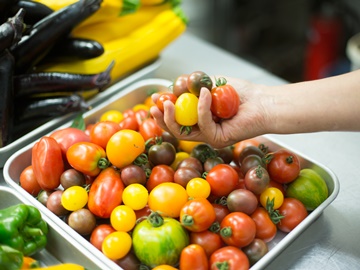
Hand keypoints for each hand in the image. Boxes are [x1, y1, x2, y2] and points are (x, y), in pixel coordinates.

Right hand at [150, 76, 270, 148]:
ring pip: (184, 133)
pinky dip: (201, 107)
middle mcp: (203, 130)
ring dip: (173, 118)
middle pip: (176, 129)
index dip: (163, 109)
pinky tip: (204, 93)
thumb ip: (193, 85)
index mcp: (199, 118)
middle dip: (162, 118)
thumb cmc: (241, 93)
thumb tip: (175, 85)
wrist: (263, 102)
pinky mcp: (218, 139)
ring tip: (168, 102)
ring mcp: (209, 136)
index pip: (176, 118)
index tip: (155, 97)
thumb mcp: (212, 84)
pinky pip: (203, 124)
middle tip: (154, 106)